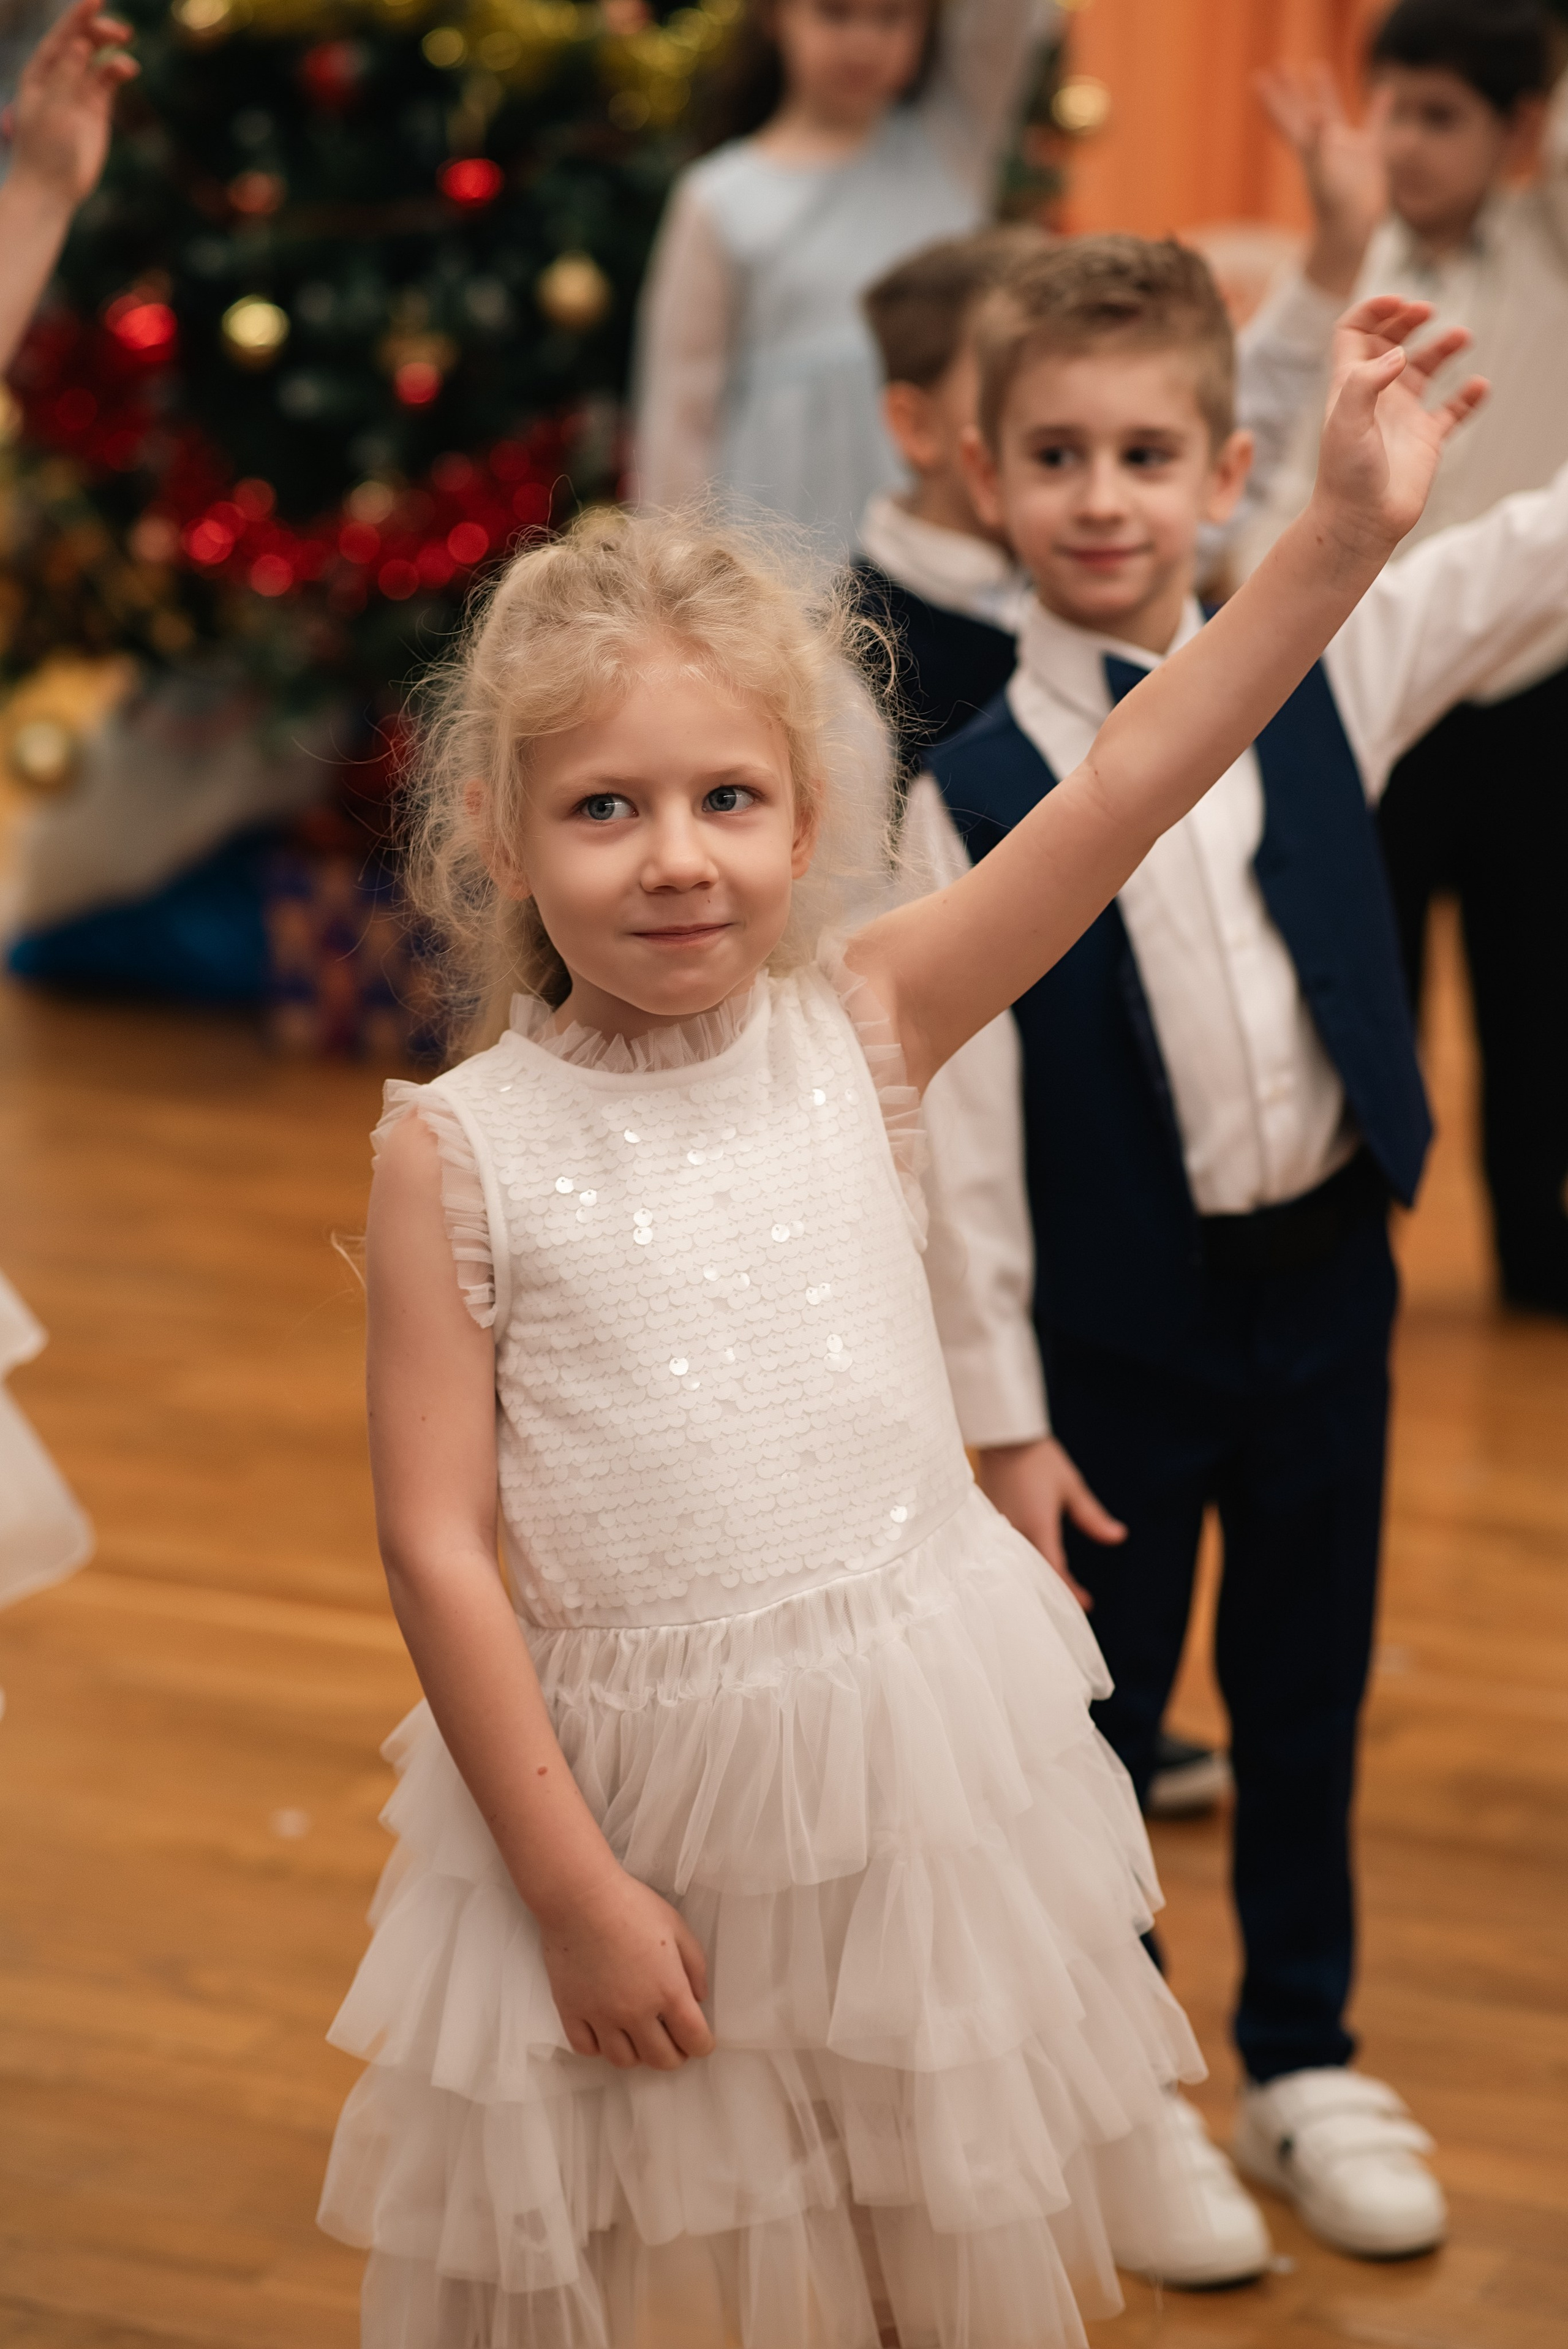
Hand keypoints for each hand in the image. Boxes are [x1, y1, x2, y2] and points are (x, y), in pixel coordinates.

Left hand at [5, 1, 136, 209]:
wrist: (51, 188)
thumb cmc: (45, 149)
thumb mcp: (53, 109)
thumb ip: (66, 75)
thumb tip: (79, 44)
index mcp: (40, 72)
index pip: (61, 37)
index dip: (77, 17)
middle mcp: (60, 77)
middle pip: (81, 42)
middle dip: (99, 31)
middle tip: (120, 31)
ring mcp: (79, 92)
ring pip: (97, 59)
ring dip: (112, 48)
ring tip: (126, 47)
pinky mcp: (97, 109)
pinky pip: (108, 80)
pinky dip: (119, 70)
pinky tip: (128, 68)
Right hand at [540, 1865, 714, 2070]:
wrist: (581, 1897)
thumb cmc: (631, 1905)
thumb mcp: (677, 1927)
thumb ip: (695, 1966)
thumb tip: (699, 1998)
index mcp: (668, 1991)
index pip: (694, 2040)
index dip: (702, 2045)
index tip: (701, 2041)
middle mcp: (636, 2012)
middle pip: (661, 2059)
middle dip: (674, 2055)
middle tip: (674, 2042)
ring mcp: (601, 2016)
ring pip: (624, 2060)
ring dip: (638, 2054)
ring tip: (640, 2037)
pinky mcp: (572, 2011)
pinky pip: (587, 2049)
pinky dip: (600, 2047)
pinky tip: (606, 2031)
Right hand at [976, 1436, 1125, 1610]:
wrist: (1003, 1437)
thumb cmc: (1040, 1459)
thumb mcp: (1071, 1488)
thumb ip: (1092, 1518)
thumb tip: (1118, 1537)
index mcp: (1038, 1526)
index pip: (1055, 1570)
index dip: (1071, 1591)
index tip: (1087, 1604)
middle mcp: (1015, 1532)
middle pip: (1034, 1574)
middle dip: (1053, 1591)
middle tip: (1072, 1605)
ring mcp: (998, 1528)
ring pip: (1018, 1565)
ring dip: (1036, 1579)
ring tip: (1053, 1592)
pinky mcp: (988, 1522)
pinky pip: (1004, 1552)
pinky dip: (1019, 1564)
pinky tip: (1028, 1569)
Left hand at [1256, 63, 1386, 295]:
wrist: (1352, 233)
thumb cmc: (1335, 207)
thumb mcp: (1323, 170)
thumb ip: (1316, 141)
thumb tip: (1313, 112)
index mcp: (1308, 148)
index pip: (1286, 118)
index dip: (1273, 99)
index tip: (1259, 78)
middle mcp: (1324, 146)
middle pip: (1302, 111)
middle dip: (1290, 90)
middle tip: (1280, 67)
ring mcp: (1346, 151)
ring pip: (1332, 112)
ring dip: (1324, 92)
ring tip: (1317, 67)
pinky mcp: (1369, 158)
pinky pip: (1375, 127)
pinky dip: (1380, 110)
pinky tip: (1386, 92)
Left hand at [1312, 295, 1486, 556]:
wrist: (1359, 524)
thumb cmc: (1344, 477)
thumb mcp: (1346, 423)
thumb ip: (1366, 382)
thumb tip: (1397, 354)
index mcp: (1350, 385)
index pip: (1354, 333)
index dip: (1372, 311)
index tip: (1398, 302)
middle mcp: (1377, 395)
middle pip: (1391, 342)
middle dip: (1407, 321)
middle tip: (1427, 312)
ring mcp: (1402, 416)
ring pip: (1425, 368)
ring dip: (1443, 348)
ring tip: (1461, 337)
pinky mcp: (1426, 439)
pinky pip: (1453, 410)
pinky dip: (1468, 396)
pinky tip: (1479, 386)